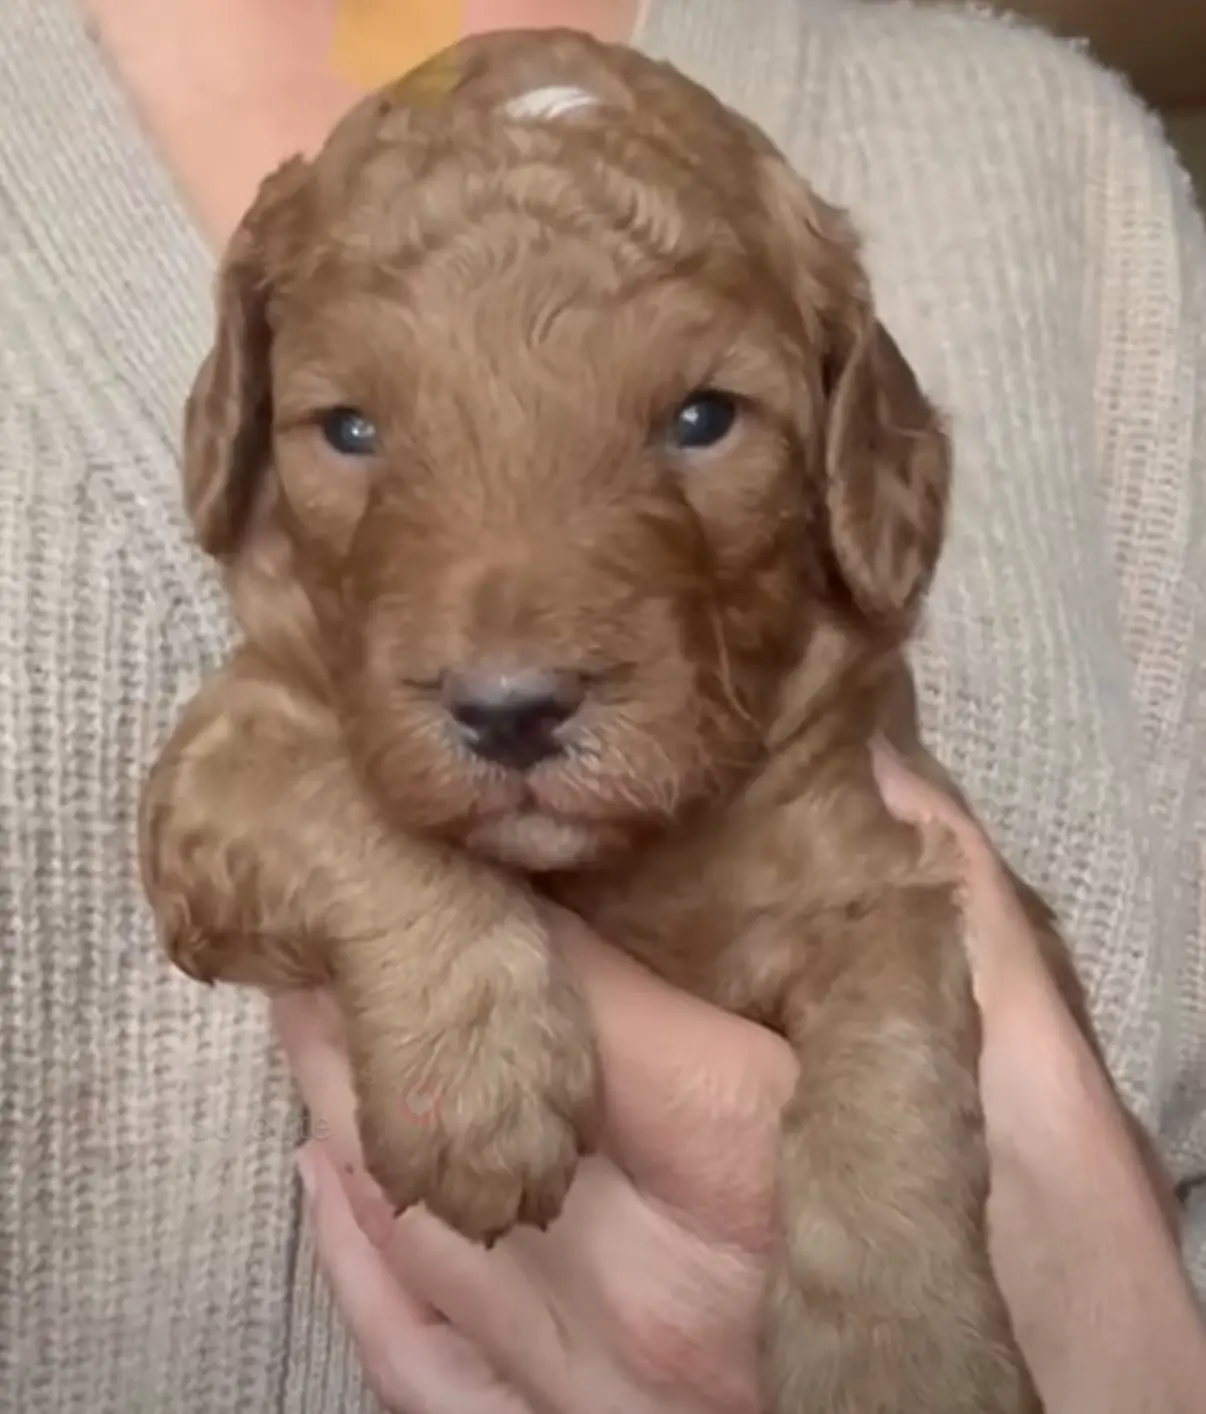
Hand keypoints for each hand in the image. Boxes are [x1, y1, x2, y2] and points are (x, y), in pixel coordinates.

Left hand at [275, 742, 1201, 1413]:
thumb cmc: (1075, 1303)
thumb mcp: (1050, 1093)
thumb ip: (952, 923)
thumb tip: (873, 769)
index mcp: (744, 1164)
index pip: (557, 997)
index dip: (474, 897)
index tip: (418, 819)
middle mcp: (642, 1284)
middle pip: (449, 1101)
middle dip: (371, 983)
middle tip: (324, 883)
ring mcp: (595, 1389)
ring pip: (410, 1217)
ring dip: (340, 1091)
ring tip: (305, 988)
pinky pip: (417, 1360)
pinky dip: (358, 1260)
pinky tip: (327, 1176)